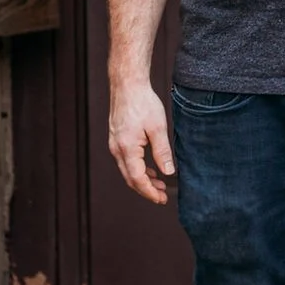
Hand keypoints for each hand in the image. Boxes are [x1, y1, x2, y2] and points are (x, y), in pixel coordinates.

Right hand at [108, 82, 173, 203]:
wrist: (127, 85)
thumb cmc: (143, 103)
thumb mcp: (158, 128)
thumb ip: (163, 152)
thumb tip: (169, 172)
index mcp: (127, 149)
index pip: (138, 179)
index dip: (150, 192)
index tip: (162, 199)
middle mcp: (117, 149)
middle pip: (130, 178)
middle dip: (146, 190)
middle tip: (163, 196)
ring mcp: (115, 144)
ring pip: (127, 170)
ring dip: (143, 180)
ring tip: (160, 185)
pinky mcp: (117, 139)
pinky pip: (126, 161)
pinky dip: (138, 169)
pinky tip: (150, 169)